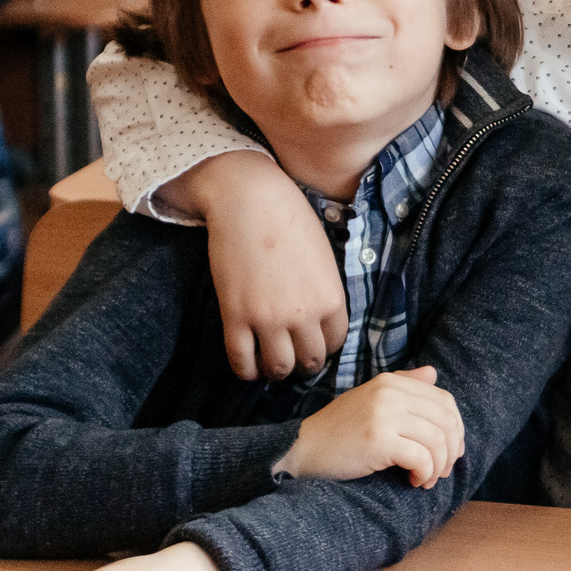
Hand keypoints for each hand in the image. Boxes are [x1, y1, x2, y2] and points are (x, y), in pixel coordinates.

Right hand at [163, 150, 350, 380]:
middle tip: (292, 357)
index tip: (312, 343)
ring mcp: (268, 318)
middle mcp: (304, 314)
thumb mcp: (323, 256)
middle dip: (302, 363)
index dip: (323, 347)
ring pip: (277, 368)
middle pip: (309, 362)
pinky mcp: (236, 316)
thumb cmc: (290, 218)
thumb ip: (324, 290)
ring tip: (269, 364)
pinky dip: (245, 371)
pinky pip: (241, 360)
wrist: (250, 199)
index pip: (335, 343)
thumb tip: (320, 317)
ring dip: (275, 371)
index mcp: (331, 298)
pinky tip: (246, 366)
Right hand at [278, 365, 464, 487]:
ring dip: (439, 466)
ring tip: (427, 479)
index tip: (450, 451)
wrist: (303, 450)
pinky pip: (421, 457)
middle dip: (452, 450)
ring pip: (437, 440)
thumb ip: (403, 384)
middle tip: (442, 470)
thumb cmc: (340, 431)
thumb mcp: (371, 399)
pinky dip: (425, 473)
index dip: (455, 428)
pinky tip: (415, 481)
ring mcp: (384, 415)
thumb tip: (433, 373)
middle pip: (446, 420)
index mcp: (391, 382)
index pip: (445, 400)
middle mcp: (390, 393)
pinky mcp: (378, 440)